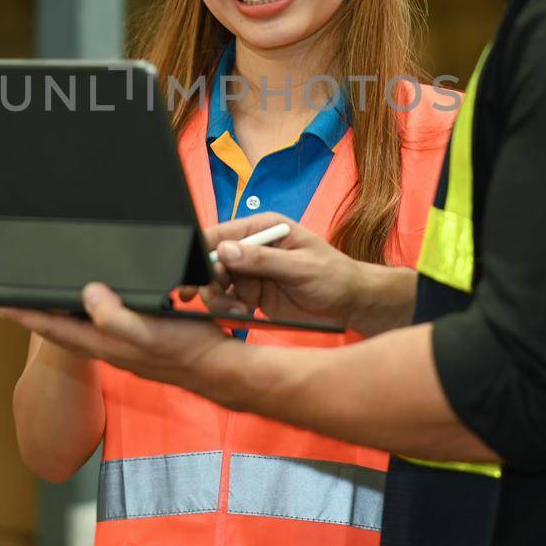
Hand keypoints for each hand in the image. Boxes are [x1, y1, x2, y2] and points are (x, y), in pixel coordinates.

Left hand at [0, 283, 236, 394]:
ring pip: (81, 330)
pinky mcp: (138, 343)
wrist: (219, 369)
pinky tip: (92, 306)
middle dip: (36, 317)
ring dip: (59, 316)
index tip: (1, 305)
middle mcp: (109, 347)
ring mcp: (123, 347)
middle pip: (62, 331)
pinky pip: (102, 327)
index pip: (56, 329)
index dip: (27, 316)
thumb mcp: (151, 331)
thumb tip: (88, 294)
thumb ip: (116, 317)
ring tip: (42, 302)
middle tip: (13, 303)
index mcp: (106, 344)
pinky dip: (87, 315)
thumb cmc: (188, 351)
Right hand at [194, 213, 368, 329]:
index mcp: (265, 228)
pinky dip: (229, 311)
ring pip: (216, 284)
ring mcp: (251, 272)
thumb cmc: (335, 276)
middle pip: (213, 261)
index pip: (223, 233)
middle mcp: (253, 247)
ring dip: (219, 300)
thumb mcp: (301, 267)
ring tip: (239, 313)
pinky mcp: (252, 294)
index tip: (195, 271)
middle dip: (209, 281)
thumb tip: (225, 251)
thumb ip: (263, 260)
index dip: (204, 251)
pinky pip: (227, 301)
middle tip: (214, 299)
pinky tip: (244, 317)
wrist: (350, 304)